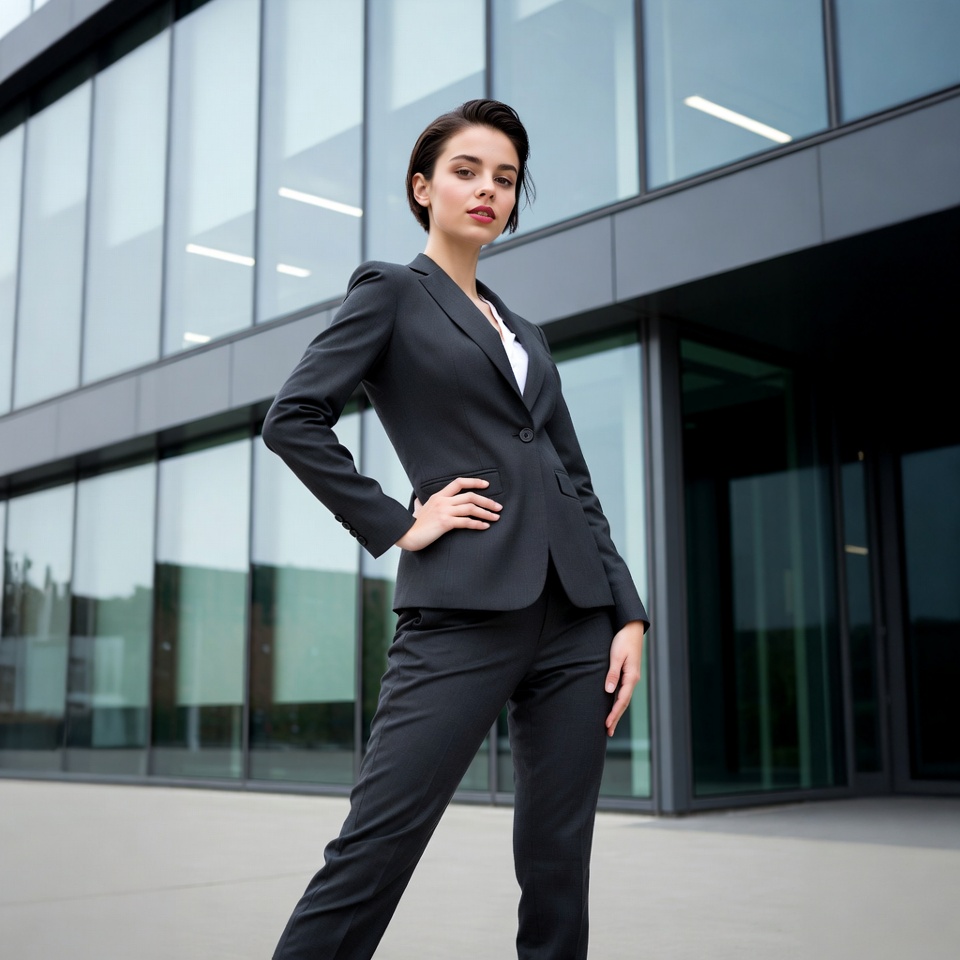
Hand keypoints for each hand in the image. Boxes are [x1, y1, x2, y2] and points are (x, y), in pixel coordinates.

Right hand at [395, 477, 501, 551]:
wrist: (407, 535)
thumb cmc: (413, 524)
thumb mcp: (417, 510)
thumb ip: (420, 504)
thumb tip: (417, 501)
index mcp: (438, 496)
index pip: (459, 482)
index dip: (474, 482)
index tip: (487, 485)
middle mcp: (443, 501)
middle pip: (470, 496)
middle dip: (487, 501)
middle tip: (498, 507)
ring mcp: (444, 511)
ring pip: (471, 508)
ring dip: (486, 513)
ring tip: (496, 517)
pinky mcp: (445, 523)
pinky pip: (466, 522)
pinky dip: (478, 524)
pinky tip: (485, 526)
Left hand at [604, 620, 644, 736]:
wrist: (631, 628)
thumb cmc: (623, 640)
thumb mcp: (616, 655)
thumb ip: (612, 673)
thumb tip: (609, 691)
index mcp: (631, 676)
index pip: (622, 700)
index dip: (614, 713)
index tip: (607, 724)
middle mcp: (632, 679)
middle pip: (624, 703)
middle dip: (616, 718)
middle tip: (608, 732)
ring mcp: (631, 677)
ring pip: (623, 698)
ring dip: (617, 712)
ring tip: (610, 725)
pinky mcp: (628, 673)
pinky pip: (623, 692)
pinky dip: (618, 702)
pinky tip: (614, 706)